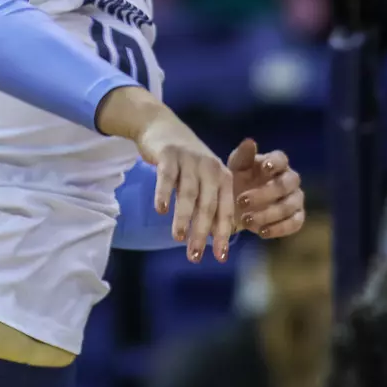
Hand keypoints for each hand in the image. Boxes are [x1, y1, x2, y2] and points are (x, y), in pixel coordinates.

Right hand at [136, 109, 235, 263]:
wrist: (164, 128)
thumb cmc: (187, 163)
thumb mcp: (204, 180)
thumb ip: (209, 206)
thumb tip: (214, 241)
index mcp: (223, 177)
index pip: (226, 210)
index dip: (223, 235)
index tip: (220, 258)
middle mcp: (210, 168)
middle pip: (208, 205)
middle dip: (202, 232)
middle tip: (194, 256)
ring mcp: (190, 160)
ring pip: (188, 193)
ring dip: (183, 217)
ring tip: (178, 238)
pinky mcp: (169, 154)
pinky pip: (167, 176)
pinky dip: (164, 193)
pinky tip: (160, 210)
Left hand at [226, 139, 305, 237]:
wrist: (238, 206)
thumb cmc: (239, 180)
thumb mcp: (236, 168)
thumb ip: (243, 156)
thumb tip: (250, 142)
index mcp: (276, 163)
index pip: (281, 159)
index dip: (275, 163)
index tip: (265, 168)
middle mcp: (290, 180)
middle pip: (286, 184)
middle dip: (265, 193)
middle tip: (241, 201)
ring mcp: (295, 199)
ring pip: (290, 206)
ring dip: (268, 214)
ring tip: (246, 220)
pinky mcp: (297, 217)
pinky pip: (295, 223)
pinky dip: (278, 229)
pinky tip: (261, 232)